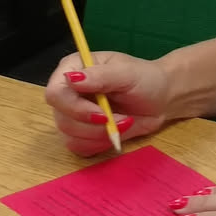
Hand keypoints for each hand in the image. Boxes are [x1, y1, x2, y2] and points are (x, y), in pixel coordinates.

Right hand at [42, 52, 176, 155]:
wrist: (159, 99)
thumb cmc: (145, 79)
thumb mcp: (126, 73)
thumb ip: (100, 76)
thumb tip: (71, 79)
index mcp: (73, 68)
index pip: (56, 93)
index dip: (75, 108)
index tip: (103, 114)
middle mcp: (68, 92)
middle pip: (62, 118)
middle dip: (94, 126)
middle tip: (122, 119)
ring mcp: (73, 114)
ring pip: (70, 136)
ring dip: (100, 136)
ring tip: (123, 123)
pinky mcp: (82, 133)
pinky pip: (79, 147)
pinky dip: (99, 144)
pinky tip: (115, 133)